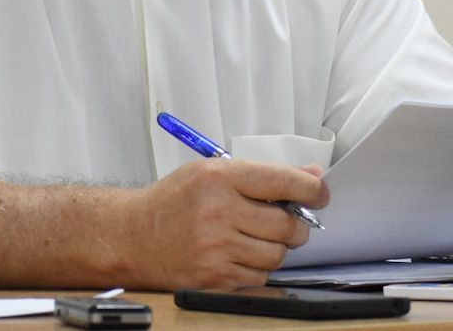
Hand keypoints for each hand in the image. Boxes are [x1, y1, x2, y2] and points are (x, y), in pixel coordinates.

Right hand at [112, 159, 328, 289]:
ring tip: (255, 239)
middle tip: (289, 222)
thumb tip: (310, 174)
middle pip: (286, 224)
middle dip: (296, 225)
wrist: (133, 237)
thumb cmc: (173, 201)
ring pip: (276, 255)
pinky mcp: (214, 279)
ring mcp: (216, 250)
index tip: (320, 193)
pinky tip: (238, 256)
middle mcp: (218, 213)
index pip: (281, 180)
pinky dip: (256, 269)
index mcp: (219, 178)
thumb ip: (262, 175)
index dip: (311, 188)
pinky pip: (258, 278)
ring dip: (276, 249)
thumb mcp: (212, 173)